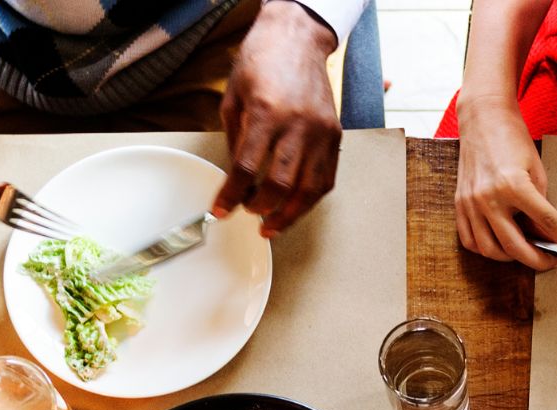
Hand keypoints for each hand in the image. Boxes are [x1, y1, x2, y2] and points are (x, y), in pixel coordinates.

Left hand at [213, 1, 340, 235]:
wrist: (298, 38)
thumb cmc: (264, 61)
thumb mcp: (235, 96)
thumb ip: (236, 139)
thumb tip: (237, 177)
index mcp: (267, 112)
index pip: (246, 168)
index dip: (231, 195)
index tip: (222, 209)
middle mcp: (297, 125)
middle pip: (280, 185)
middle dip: (260, 207)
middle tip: (249, 212)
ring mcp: (320, 133)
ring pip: (307, 191)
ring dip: (288, 215)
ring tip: (272, 225)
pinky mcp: (334, 136)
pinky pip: (325, 181)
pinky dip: (309, 200)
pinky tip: (295, 208)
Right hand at [454, 96, 556, 270]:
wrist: (482, 118)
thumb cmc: (512, 139)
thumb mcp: (536, 170)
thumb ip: (541, 206)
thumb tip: (546, 237)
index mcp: (514, 185)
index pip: (548, 223)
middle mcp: (489, 198)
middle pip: (516, 248)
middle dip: (539, 261)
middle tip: (553, 260)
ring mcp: (471, 204)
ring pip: (490, 251)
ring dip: (512, 259)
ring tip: (526, 251)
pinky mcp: (459, 205)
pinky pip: (471, 242)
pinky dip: (487, 250)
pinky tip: (500, 245)